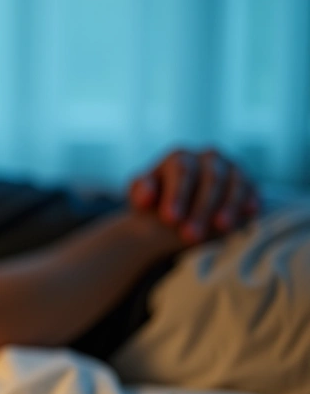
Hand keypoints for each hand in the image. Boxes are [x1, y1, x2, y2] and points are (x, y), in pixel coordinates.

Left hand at [128, 148, 260, 244]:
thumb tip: (145, 196)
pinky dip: (250, 200)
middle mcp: (208, 158)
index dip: (177, 195)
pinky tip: (249, 213)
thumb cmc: (155, 206)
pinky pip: (252, 190)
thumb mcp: (141, 199)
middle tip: (190, 235)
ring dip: (228, 206)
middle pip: (210, 179)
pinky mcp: (247, 184)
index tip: (170, 219)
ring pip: (234, 184)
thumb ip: (140, 192)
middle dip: (201, 208)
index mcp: (178, 158)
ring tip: (220, 227)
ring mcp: (231, 169)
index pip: (180, 172)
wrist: (175, 216)